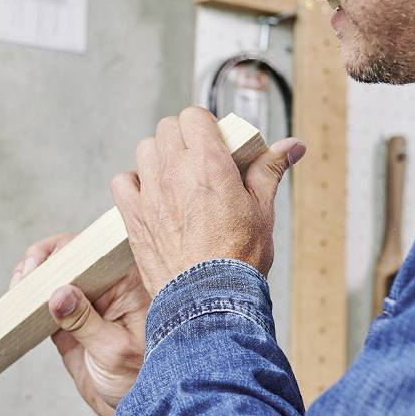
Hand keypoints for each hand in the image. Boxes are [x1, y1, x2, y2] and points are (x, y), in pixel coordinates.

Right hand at [11, 234, 148, 415]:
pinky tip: (16, 307)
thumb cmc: (138, 380)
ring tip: (17, 294)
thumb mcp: (113, 352)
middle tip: (22, 284)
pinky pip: (44, 299)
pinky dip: (28, 300)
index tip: (39, 269)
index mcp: (128, 283)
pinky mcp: (69, 319)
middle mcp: (108, 285)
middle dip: (40, 262)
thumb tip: (58, 294)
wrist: (132, 410)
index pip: (94, 249)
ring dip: (30, 279)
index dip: (62, 251)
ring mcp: (87, 301)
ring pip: (52, 274)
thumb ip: (85, 323)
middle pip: (68, 255)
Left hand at [112, 107, 304, 295]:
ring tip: (176, 179)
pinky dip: (134, 184)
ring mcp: (151, 193)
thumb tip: (293, 146)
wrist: (209, 299)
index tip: (214, 143)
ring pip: (144, 150)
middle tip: (198, 161)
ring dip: (159, 157)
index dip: (204, 126)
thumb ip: (270, 169)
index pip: (193, 116)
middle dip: (183, 138)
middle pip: (167, 128)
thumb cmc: (239, 258)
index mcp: (208, 163)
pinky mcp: (134, 216)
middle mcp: (175, 172)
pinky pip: (122, 182)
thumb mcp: (263, 208)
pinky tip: (151, 197)